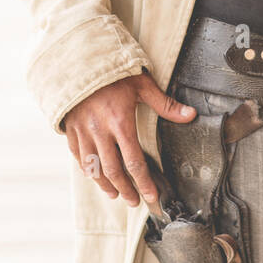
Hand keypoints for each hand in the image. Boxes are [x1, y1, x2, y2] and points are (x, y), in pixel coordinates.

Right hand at [62, 71, 195, 207]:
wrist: (79, 61)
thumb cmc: (114, 72)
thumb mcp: (142, 84)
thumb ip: (165, 104)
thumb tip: (191, 115)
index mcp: (120, 122)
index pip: (134, 161)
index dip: (144, 182)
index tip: (151, 196)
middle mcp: (100, 131)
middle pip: (114, 171)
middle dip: (126, 189)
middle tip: (135, 201)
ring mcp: (83, 131)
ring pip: (94, 168)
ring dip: (106, 185)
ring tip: (116, 194)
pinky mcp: (71, 129)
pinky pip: (78, 156)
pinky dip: (87, 169)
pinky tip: (95, 176)